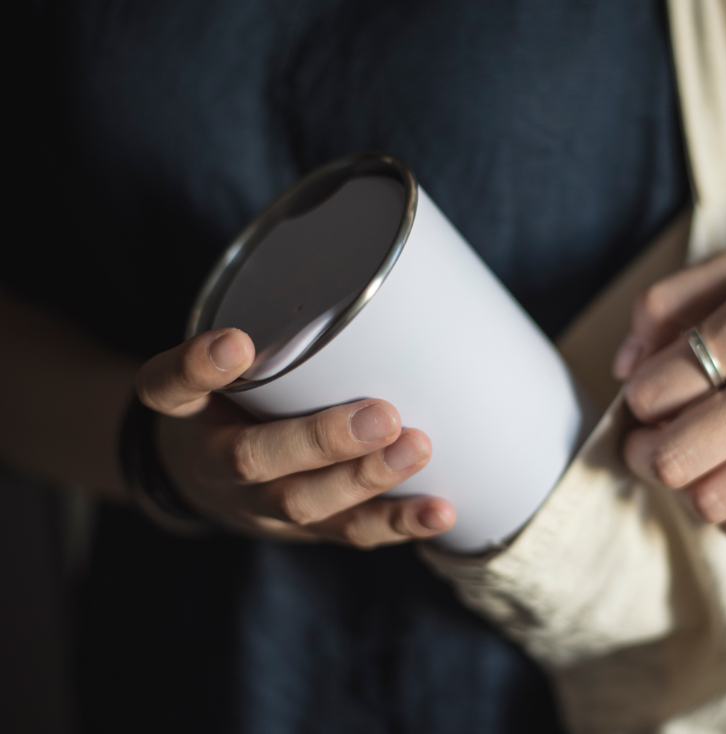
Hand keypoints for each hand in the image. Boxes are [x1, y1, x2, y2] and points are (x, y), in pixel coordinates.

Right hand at [134, 328, 453, 546]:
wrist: (204, 481)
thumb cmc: (235, 399)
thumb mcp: (232, 358)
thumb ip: (279, 325)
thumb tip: (383, 270)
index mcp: (188, 410)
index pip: (170, 386)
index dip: (197, 367)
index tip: (235, 341)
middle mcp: (216, 461)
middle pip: (253, 459)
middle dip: (321, 440)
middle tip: (382, 415)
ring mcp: (258, 505)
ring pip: (304, 502)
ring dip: (367, 479)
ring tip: (417, 448)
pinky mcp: (303, 530)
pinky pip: (348, 533)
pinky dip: (399, 522)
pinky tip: (440, 510)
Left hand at [613, 228, 725, 554]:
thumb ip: (667, 302)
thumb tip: (623, 368)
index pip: (652, 391)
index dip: (636, 396)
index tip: (650, 391)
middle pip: (672, 458)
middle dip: (641, 451)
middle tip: (649, 435)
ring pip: (711, 501)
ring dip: (683, 486)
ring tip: (691, 458)